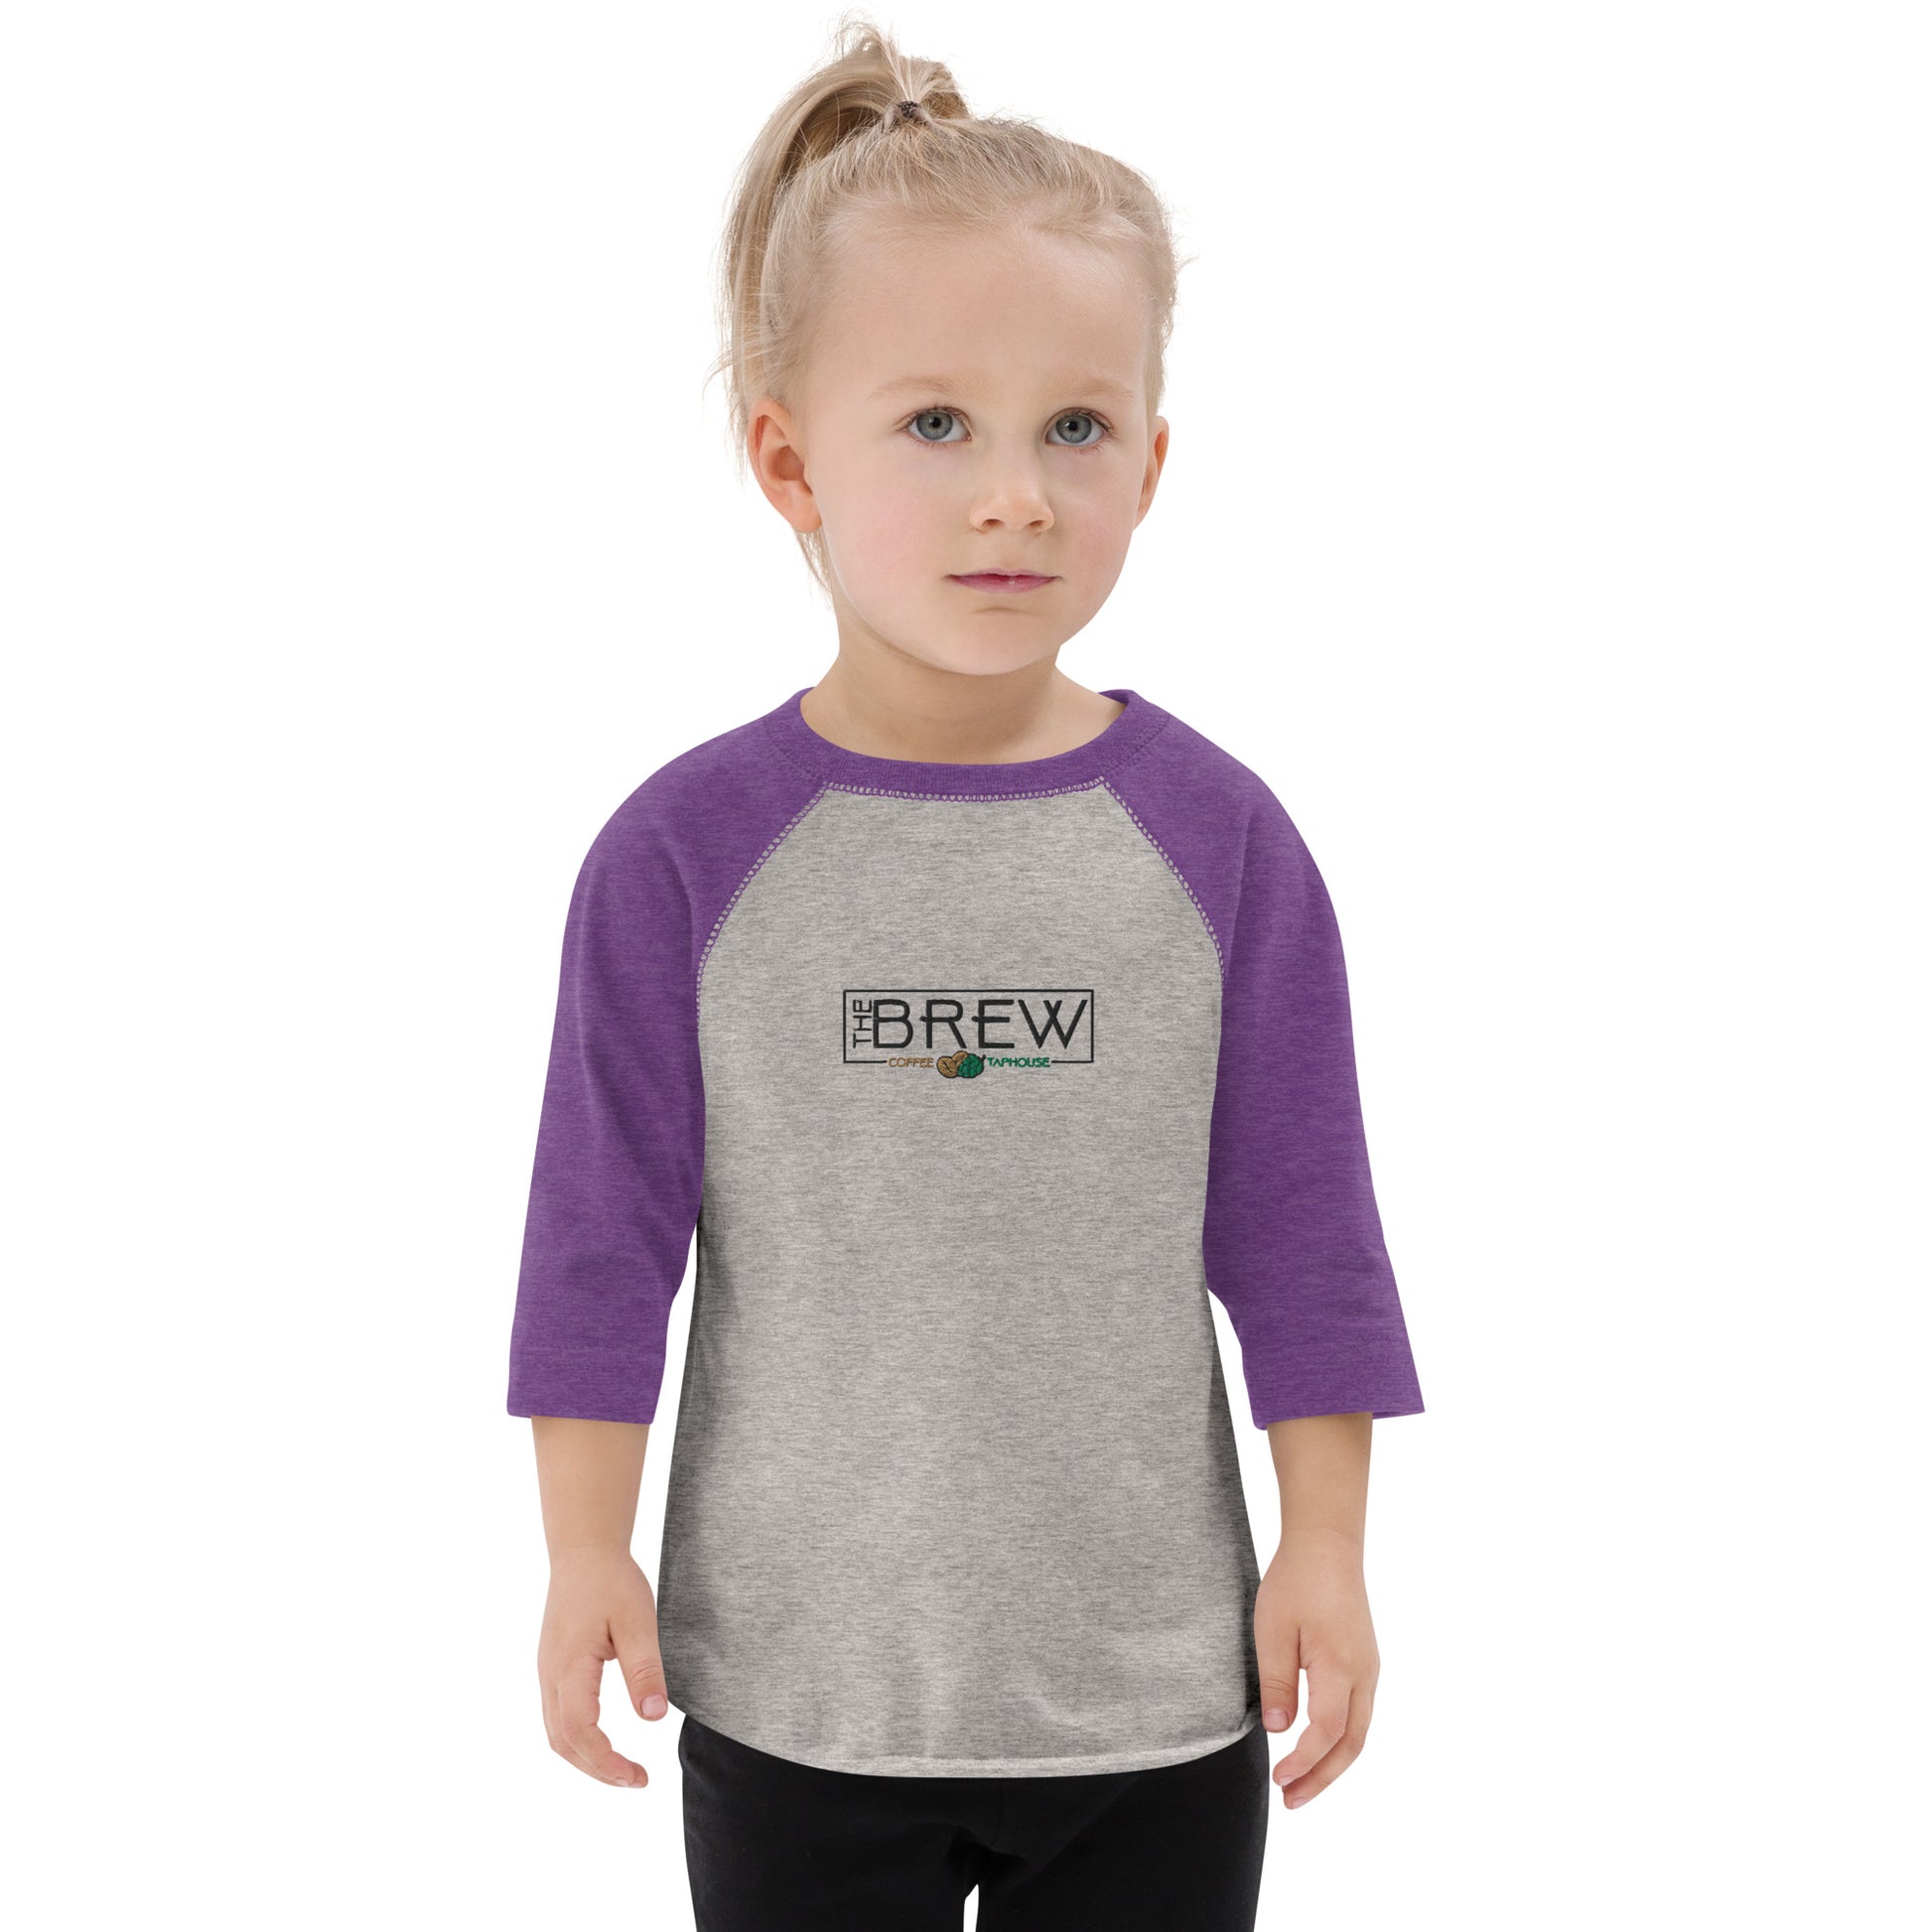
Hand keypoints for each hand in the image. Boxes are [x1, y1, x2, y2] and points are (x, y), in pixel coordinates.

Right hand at [537, 1546, 671, 1786]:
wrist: (583, 1552)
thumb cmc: (612, 1582)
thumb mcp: (638, 1621)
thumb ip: (644, 1670)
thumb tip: (654, 1717)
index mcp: (569, 1667)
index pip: (579, 1732)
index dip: (606, 1763)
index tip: (639, 1777)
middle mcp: (550, 1676)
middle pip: (563, 1742)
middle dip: (597, 1770)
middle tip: (637, 1780)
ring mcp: (547, 1673)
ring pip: (556, 1734)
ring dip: (586, 1759)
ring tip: (623, 1770)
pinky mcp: (552, 1669)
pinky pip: (558, 1718)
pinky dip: (578, 1741)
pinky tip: (603, 1742)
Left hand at [1254, 1526, 1378, 1809]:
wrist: (1327, 1544)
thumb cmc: (1296, 1581)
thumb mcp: (1273, 1630)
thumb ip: (1277, 1682)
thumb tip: (1279, 1731)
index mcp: (1341, 1666)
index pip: (1327, 1732)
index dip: (1304, 1762)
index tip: (1278, 1779)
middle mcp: (1364, 1674)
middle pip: (1352, 1744)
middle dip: (1322, 1778)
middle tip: (1291, 1801)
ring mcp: (1369, 1668)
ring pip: (1359, 1732)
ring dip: (1333, 1764)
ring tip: (1301, 1786)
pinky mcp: (1365, 1662)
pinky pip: (1359, 1714)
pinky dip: (1341, 1742)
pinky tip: (1318, 1748)